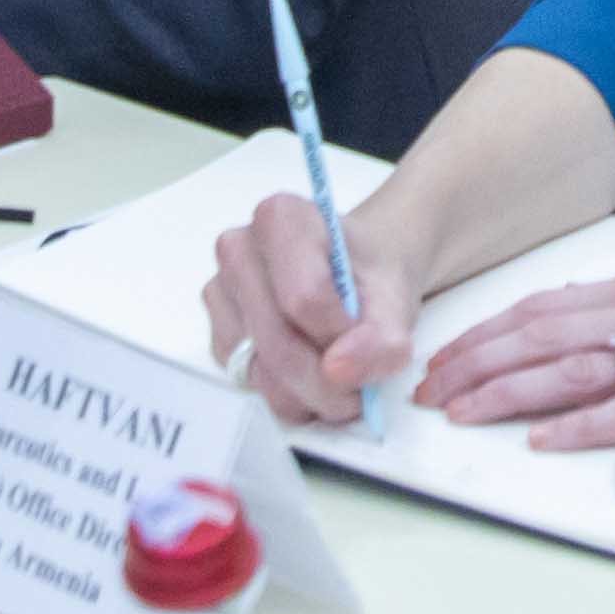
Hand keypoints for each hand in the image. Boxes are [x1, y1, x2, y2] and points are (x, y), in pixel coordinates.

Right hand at [203, 190, 427, 427]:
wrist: (359, 274)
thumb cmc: (372, 274)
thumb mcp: (396, 297)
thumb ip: (381, 336)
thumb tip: (338, 372)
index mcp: (280, 218)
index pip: (304, 298)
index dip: (342, 334)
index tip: (372, 338)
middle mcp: (238, 250)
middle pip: (278, 343)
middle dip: (329, 380)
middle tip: (365, 383)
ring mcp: (220, 295)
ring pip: (263, 375)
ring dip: (313, 394)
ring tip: (345, 378)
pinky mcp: (218, 336)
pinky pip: (253, 386)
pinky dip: (294, 395)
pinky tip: (317, 374)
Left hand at [411, 252, 614, 450]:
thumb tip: (594, 332)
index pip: (546, 306)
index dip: (489, 331)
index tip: (447, 352)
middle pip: (542, 334)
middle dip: (477, 361)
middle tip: (429, 387)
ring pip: (570, 369)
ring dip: (507, 391)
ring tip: (460, 410)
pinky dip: (579, 424)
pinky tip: (540, 436)